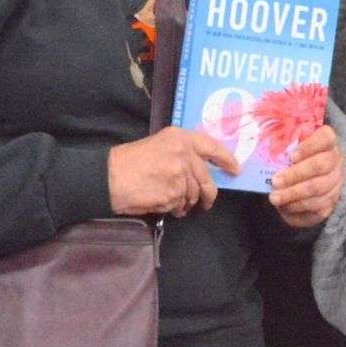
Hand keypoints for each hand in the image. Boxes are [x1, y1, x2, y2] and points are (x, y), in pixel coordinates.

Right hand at [108, 126, 240, 217]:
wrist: (110, 177)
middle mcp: (183, 153)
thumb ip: (182, 152)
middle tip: (206, 202)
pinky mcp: (173, 193)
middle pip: (206, 178)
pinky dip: (174, 208)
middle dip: (208, 194)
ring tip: (173, 202)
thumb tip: (202, 169)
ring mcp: (179, 174)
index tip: (235, 169)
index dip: (226, 159)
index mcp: (180, 137)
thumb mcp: (159, 145)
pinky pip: (181, 205)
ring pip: (194, 194)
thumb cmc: (130, 161)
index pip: (212, 147)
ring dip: (187, 203)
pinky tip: (163, 204)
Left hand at [267, 124, 343, 228]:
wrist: (296, 184)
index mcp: (326, 141)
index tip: (291, 156)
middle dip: (295, 174)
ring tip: (274, 197)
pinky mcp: (330, 202)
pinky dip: (298, 207)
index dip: (310, 146)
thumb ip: (279, 142)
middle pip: (321, 165)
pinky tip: (284, 206)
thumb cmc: (288, 160)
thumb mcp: (284, 146)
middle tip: (275, 181)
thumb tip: (263, 140)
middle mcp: (335, 160)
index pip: (325, 137)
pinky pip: (317, 207)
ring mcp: (335, 183)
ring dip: (293, 194)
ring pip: (318, 189)